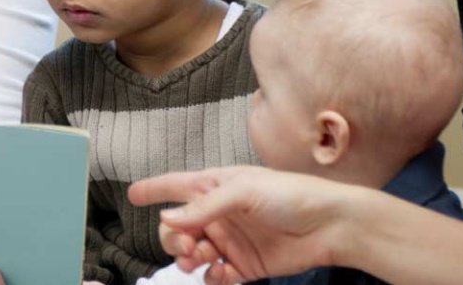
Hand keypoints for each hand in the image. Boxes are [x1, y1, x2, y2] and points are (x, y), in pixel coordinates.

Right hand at [128, 166, 345, 283]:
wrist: (330, 225)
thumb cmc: (290, 195)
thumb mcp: (243, 191)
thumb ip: (203, 207)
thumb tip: (166, 219)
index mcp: (216, 187)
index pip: (176, 186)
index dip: (153, 189)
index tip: (132, 195)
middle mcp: (219, 214)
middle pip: (177, 229)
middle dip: (174, 239)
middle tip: (188, 247)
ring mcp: (230, 241)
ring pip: (192, 255)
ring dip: (189, 259)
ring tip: (201, 260)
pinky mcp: (244, 266)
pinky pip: (215, 276)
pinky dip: (213, 277)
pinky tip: (223, 273)